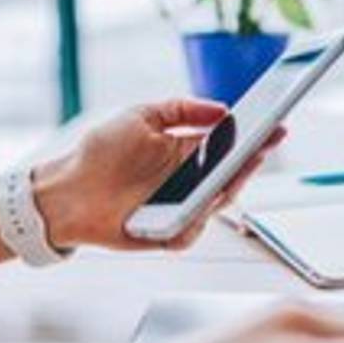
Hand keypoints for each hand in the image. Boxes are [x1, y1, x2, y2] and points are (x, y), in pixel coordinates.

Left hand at [34, 98, 284, 251]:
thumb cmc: (101, 154)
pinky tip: (196, 209)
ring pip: (217, 204)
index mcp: (189, 153)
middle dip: (250, 162)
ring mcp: (184, 209)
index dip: (255, 138)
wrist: (69, 192)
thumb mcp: (140, 117)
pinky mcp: (171, 233)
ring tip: (233, 173)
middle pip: (233, 176)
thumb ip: (180, 109)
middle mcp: (191, 182)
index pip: (231, 146)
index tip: (274, 126)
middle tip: (260, 148)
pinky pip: (192, 230)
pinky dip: (194, 222)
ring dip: (226, 189)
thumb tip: (221, 109)